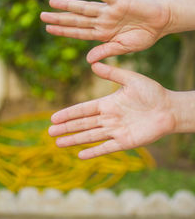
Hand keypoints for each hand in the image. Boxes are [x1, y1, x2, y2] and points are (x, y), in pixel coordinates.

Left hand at [40, 0, 170, 62]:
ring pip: (85, 7)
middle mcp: (102, 21)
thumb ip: (106, 51)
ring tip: (52, 1)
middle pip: (77, 20)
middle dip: (60, 18)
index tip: (49, 28)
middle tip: (42, 16)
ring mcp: (109, 11)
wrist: (160, 23)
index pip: (79, 32)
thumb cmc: (144, 37)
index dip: (64, 30)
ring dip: (68, 5)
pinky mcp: (119, 1)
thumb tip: (88, 60)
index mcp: (103, 34)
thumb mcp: (124, 48)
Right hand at [49, 62, 174, 158]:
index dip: (69, 113)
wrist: (169, 108)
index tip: (54, 117)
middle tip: (50, 132)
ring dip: (74, 140)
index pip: (84, 109)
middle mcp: (109, 118)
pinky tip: (81, 155)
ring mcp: (116, 131)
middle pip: (83, 124)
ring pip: (90, 137)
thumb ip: (112, 73)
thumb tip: (93, 64)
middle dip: (66, 128)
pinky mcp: (125, 142)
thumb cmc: (152, 92)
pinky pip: (106, 148)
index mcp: (108, 103)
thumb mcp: (131, 79)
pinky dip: (93, 152)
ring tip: (58, 143)